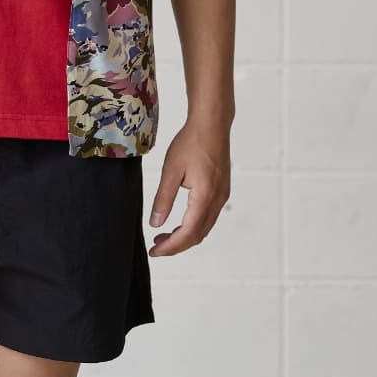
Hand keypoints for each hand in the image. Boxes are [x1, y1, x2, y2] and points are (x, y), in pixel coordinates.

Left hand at [147, 117, 231, 256]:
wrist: (212, 124)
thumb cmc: (192, 142)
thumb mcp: (171, 171)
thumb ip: (163, 199)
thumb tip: (155, 223)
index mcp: (205, 196)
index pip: (188, 233)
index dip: (171, 247)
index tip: (155, 252)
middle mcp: (217, 200)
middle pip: (198, 235)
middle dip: (176, 246)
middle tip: (156, 247)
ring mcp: (222, 196)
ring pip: (204, 228)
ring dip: (185, 237)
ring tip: (163, 237)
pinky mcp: (221, 191)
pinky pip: (208, 218)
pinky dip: (193, 227)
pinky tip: (179, 224)